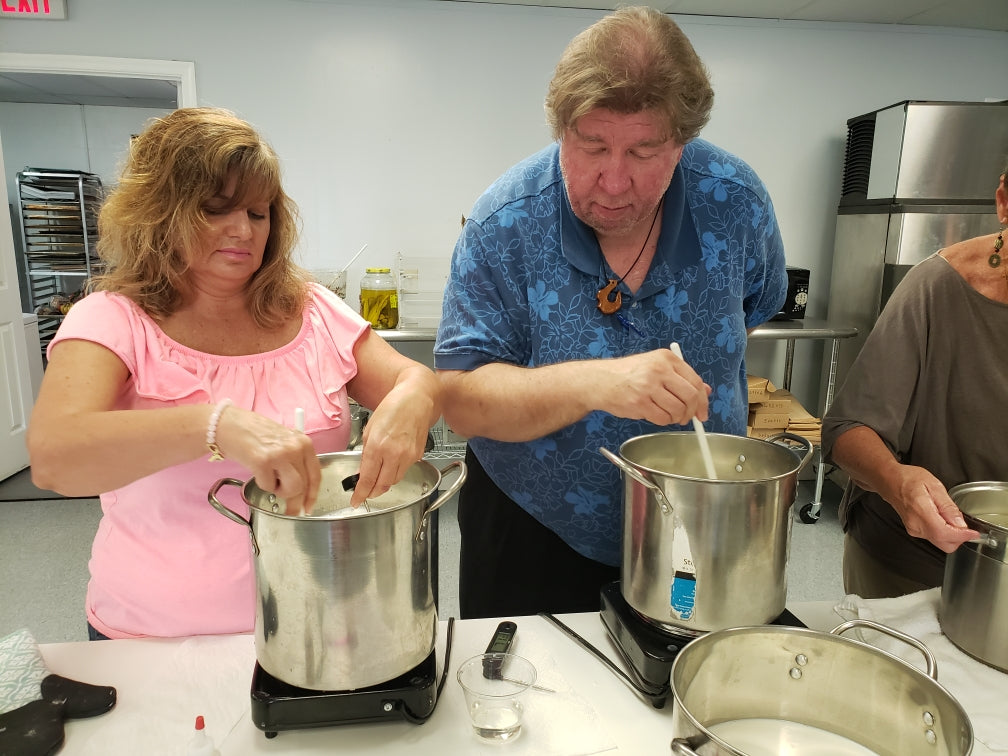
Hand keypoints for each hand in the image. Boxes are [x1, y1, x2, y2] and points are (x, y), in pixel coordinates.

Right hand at [214, 406, 320, 514]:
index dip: (313, 495)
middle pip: (304, 486)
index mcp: (304, 443)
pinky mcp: (263, 461)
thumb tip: (301, 489)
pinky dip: (262, 485)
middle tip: (289, 510)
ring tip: (270, 480)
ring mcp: (280, 454)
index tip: (308, 507)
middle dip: (295, 502)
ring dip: (280, 492)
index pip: (315, 474)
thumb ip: (295, 461)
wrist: (229, 424)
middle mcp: (295, 447)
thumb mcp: (283, 442)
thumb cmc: (254, 434)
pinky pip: (269, 487)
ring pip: (291, 489)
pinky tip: (257, 471)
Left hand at [351, 387, 432, 506]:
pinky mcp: (418, 455)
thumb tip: (365, 469)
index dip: (360, 493)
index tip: (356, 501)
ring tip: (378, 478)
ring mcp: (408, 456)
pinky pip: (405, 470)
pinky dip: (396, 471)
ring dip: (385, 483)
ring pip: (395, 480)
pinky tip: (392, 464)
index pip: (368, 479)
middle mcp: (394, 454)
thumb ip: (367, 451)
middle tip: (366, 493)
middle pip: (382, 485)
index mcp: (377, 446)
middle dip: (373, 492)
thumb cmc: (393, 407)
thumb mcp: (370, 428)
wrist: (417, 398)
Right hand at [596, 348, 710, 424]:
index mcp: (666, 358)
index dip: (703, 401)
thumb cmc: (628, 374)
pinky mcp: (639, 402)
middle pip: (690, 397)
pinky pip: (661, 418)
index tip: (703, 412)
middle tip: (688, 418)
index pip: (695, 382)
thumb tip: (705, 391)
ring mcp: (648, 386)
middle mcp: (659, 369)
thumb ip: (681, 378)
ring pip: (677, 410)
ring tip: (668, 415)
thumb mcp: (656, 367)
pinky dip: (663, 421)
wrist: (600, 380)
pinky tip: (656, 415)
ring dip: (676, 418)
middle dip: (692, 412)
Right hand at [885, 465, 979, 552]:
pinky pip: (934, 538)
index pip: (944, 533)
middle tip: (965, 525)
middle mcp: (916, 525)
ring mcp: (913, 530)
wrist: (889, 480)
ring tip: (950, 517)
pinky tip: (942, 520)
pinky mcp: (914, 530)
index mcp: (920, 511)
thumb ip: (947, 506)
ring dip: (951, 535)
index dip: (962, 535)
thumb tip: (960, 523)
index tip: (974, 532)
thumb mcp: (933, 485)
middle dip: (959, 538)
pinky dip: (943, 533)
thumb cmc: (908, 479)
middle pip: (944, 543)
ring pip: (940, 543)